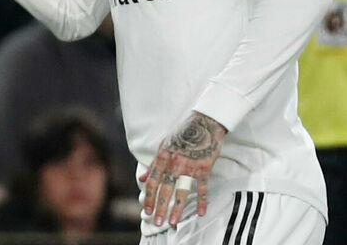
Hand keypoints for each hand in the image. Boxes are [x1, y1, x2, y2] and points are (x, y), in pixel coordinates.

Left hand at [140, 111, 226, 227]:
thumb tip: (142, 178)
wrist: (203, 124)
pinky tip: (200, 213)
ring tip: (173, 221)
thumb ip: (154, 165)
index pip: (152, 181)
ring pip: (182, 191)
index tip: (146, 210)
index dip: (148, 197)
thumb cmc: (181, 135)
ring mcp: (190, 167)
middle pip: (165, 189)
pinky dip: (202, 200)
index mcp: (163, 158)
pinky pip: (203, 188)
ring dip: (177, 208)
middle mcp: (175, 163)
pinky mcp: (205, 168)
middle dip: (160, 207)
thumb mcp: (163, 147)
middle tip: (157, 222)